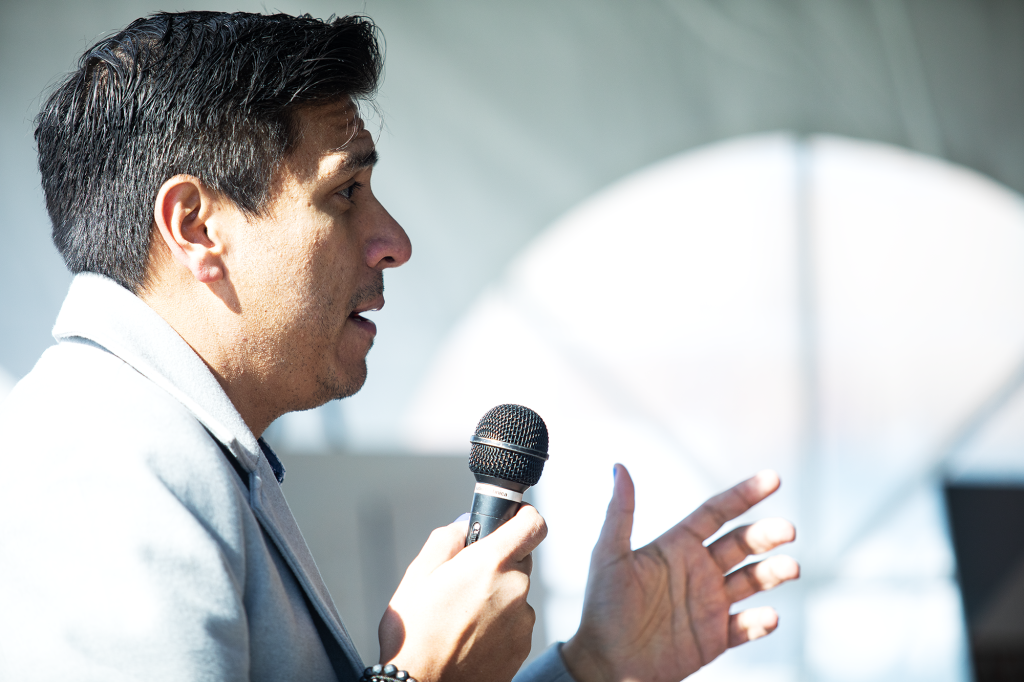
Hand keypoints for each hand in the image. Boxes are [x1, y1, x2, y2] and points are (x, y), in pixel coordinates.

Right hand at [379, 506, 546, 681]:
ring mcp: (523, 620)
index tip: (513, 518)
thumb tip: (465, 525)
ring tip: (463, 615)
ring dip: (498, 594)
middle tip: (467, 578)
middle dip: (497, 562)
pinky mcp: (523, 645)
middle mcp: (515, 589)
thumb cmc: (415, 635)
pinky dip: (500, 622)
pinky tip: (471, 635)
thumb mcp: (418, 575)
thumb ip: (446, 540)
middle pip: (520, 559)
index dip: (524, 517)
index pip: (532, 525)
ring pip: (516, 592)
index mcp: (491, 564)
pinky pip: (516, 620)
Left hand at [561, 466, 798, 681]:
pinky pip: (746, 627)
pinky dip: (761, 622)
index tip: (773, 479)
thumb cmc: (602, 606)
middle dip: (766, 534)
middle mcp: (698, 569)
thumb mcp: (609, 555)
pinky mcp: (715, 637)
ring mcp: (710, 603)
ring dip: (773, 572)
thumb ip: (620, 512)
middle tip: (787, 530)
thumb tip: (619, 467)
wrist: (605, 663)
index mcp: (677, 546)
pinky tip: (769, 616)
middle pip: (742, 543)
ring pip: (752, 581)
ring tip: (791, 568)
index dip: (744, 495)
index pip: (717, 512)